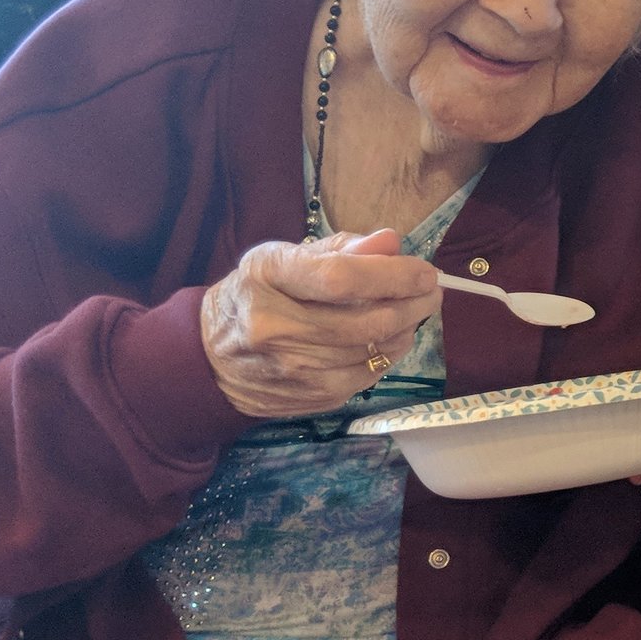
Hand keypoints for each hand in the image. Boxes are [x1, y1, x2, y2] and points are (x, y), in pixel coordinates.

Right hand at [201, 230, 438, 418]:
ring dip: (407, 330)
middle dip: (413, 304)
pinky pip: (368, 376)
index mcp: (267, 279)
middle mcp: (275, 327)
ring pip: (374, 351)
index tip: (425, 271)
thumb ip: (340, 249)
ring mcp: (292, 369)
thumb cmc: (255, 295)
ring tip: (414, 311)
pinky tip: (390, 338)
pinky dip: (388, 354)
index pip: (341, 278)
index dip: (393, 275)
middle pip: (366, 320)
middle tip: (432, 291)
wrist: (208, 359)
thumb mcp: (283, 258)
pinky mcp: (309, 398)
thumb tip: (392, 241)